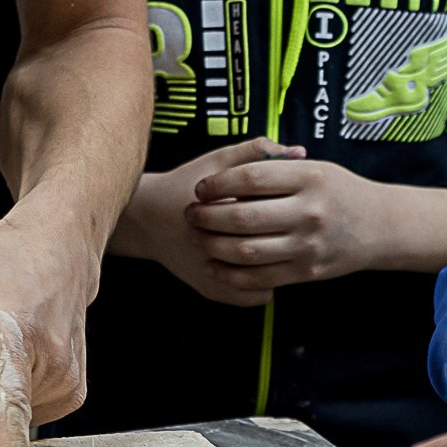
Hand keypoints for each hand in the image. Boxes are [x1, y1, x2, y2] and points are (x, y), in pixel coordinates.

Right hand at [113, 139, 304, 307]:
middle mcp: (216, 248)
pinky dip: (264, 283)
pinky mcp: (212, 292)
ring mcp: (214, 276)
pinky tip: (261, 264)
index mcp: (222, 210)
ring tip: (278, 245)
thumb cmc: (186, 185)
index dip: (291, 207)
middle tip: (294, 225)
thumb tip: (300, 152)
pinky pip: (257, 296)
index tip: (293, 201)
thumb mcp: (217, 160)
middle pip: (276, 249)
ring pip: (270, 278)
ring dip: (281, 263)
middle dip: (291, 237)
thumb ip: (255, 150)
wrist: (147, 219)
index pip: (275, 215)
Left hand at [186, 149, 429, 290]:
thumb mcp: (316, 167)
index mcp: (308, 178)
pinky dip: (231, 273)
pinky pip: (259, 277)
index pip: (250, 178)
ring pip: (245, 250)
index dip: (218, 184)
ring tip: (198, 237)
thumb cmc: (341, 192)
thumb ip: (276, 166)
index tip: (200, 188)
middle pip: (242, 216)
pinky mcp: (305, 272)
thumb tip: (233, 167)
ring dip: (213, 245)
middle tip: (191, 214)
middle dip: (207, 216)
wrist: (380, 227)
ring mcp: (306, 245)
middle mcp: (307, 212)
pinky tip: (216, 264)